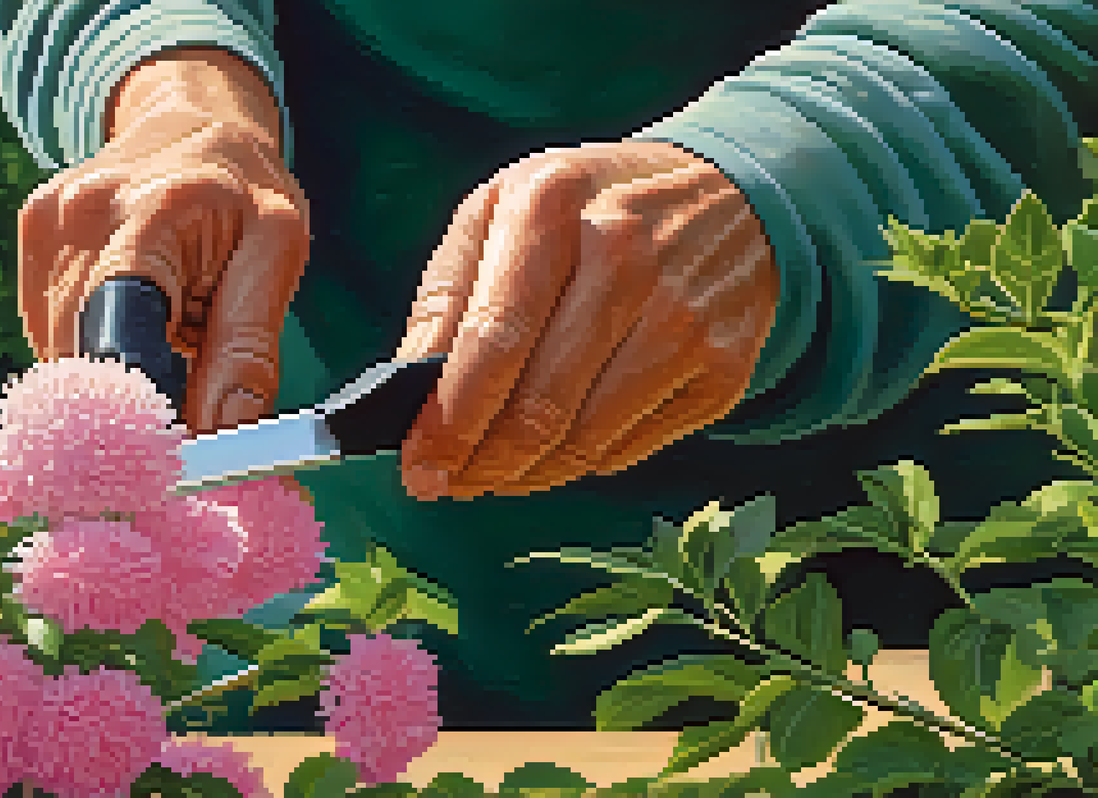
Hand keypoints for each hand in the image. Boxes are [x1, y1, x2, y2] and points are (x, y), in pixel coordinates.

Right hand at [17, 48, 308, 435]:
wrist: (192, 118)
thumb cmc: (244, 191)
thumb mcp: (278, 253)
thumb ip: (249, 346)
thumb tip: (226, 435)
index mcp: (152, 214)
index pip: (120, 331)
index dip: (138, 407)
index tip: (172, 453)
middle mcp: (80, 216)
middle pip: (86, 356)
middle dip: (135, 401)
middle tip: (188, 400)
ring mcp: (44, 227)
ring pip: (63, 354)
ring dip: (115, 374)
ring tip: (167, 337)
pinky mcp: (28, 238)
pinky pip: (52, 333)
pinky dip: (94, 349)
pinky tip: (135, 320)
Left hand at [395, 140, 779, 499]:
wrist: (730, 196)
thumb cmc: (589, 209)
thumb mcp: (504, 209)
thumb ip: (447, 293)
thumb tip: (408, 390)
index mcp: (551, 204)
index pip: (492, 338)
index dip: (449, 418)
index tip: (417, 464)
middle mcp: (624, 257)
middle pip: (537, 405)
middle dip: (478, 461)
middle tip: (445, 482)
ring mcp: (682, 317)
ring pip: (582, 440)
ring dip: (523, 474)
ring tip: (489, 473)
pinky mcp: (721, 370)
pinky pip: (627, 448)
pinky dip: (577, 463)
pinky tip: (552, 449)